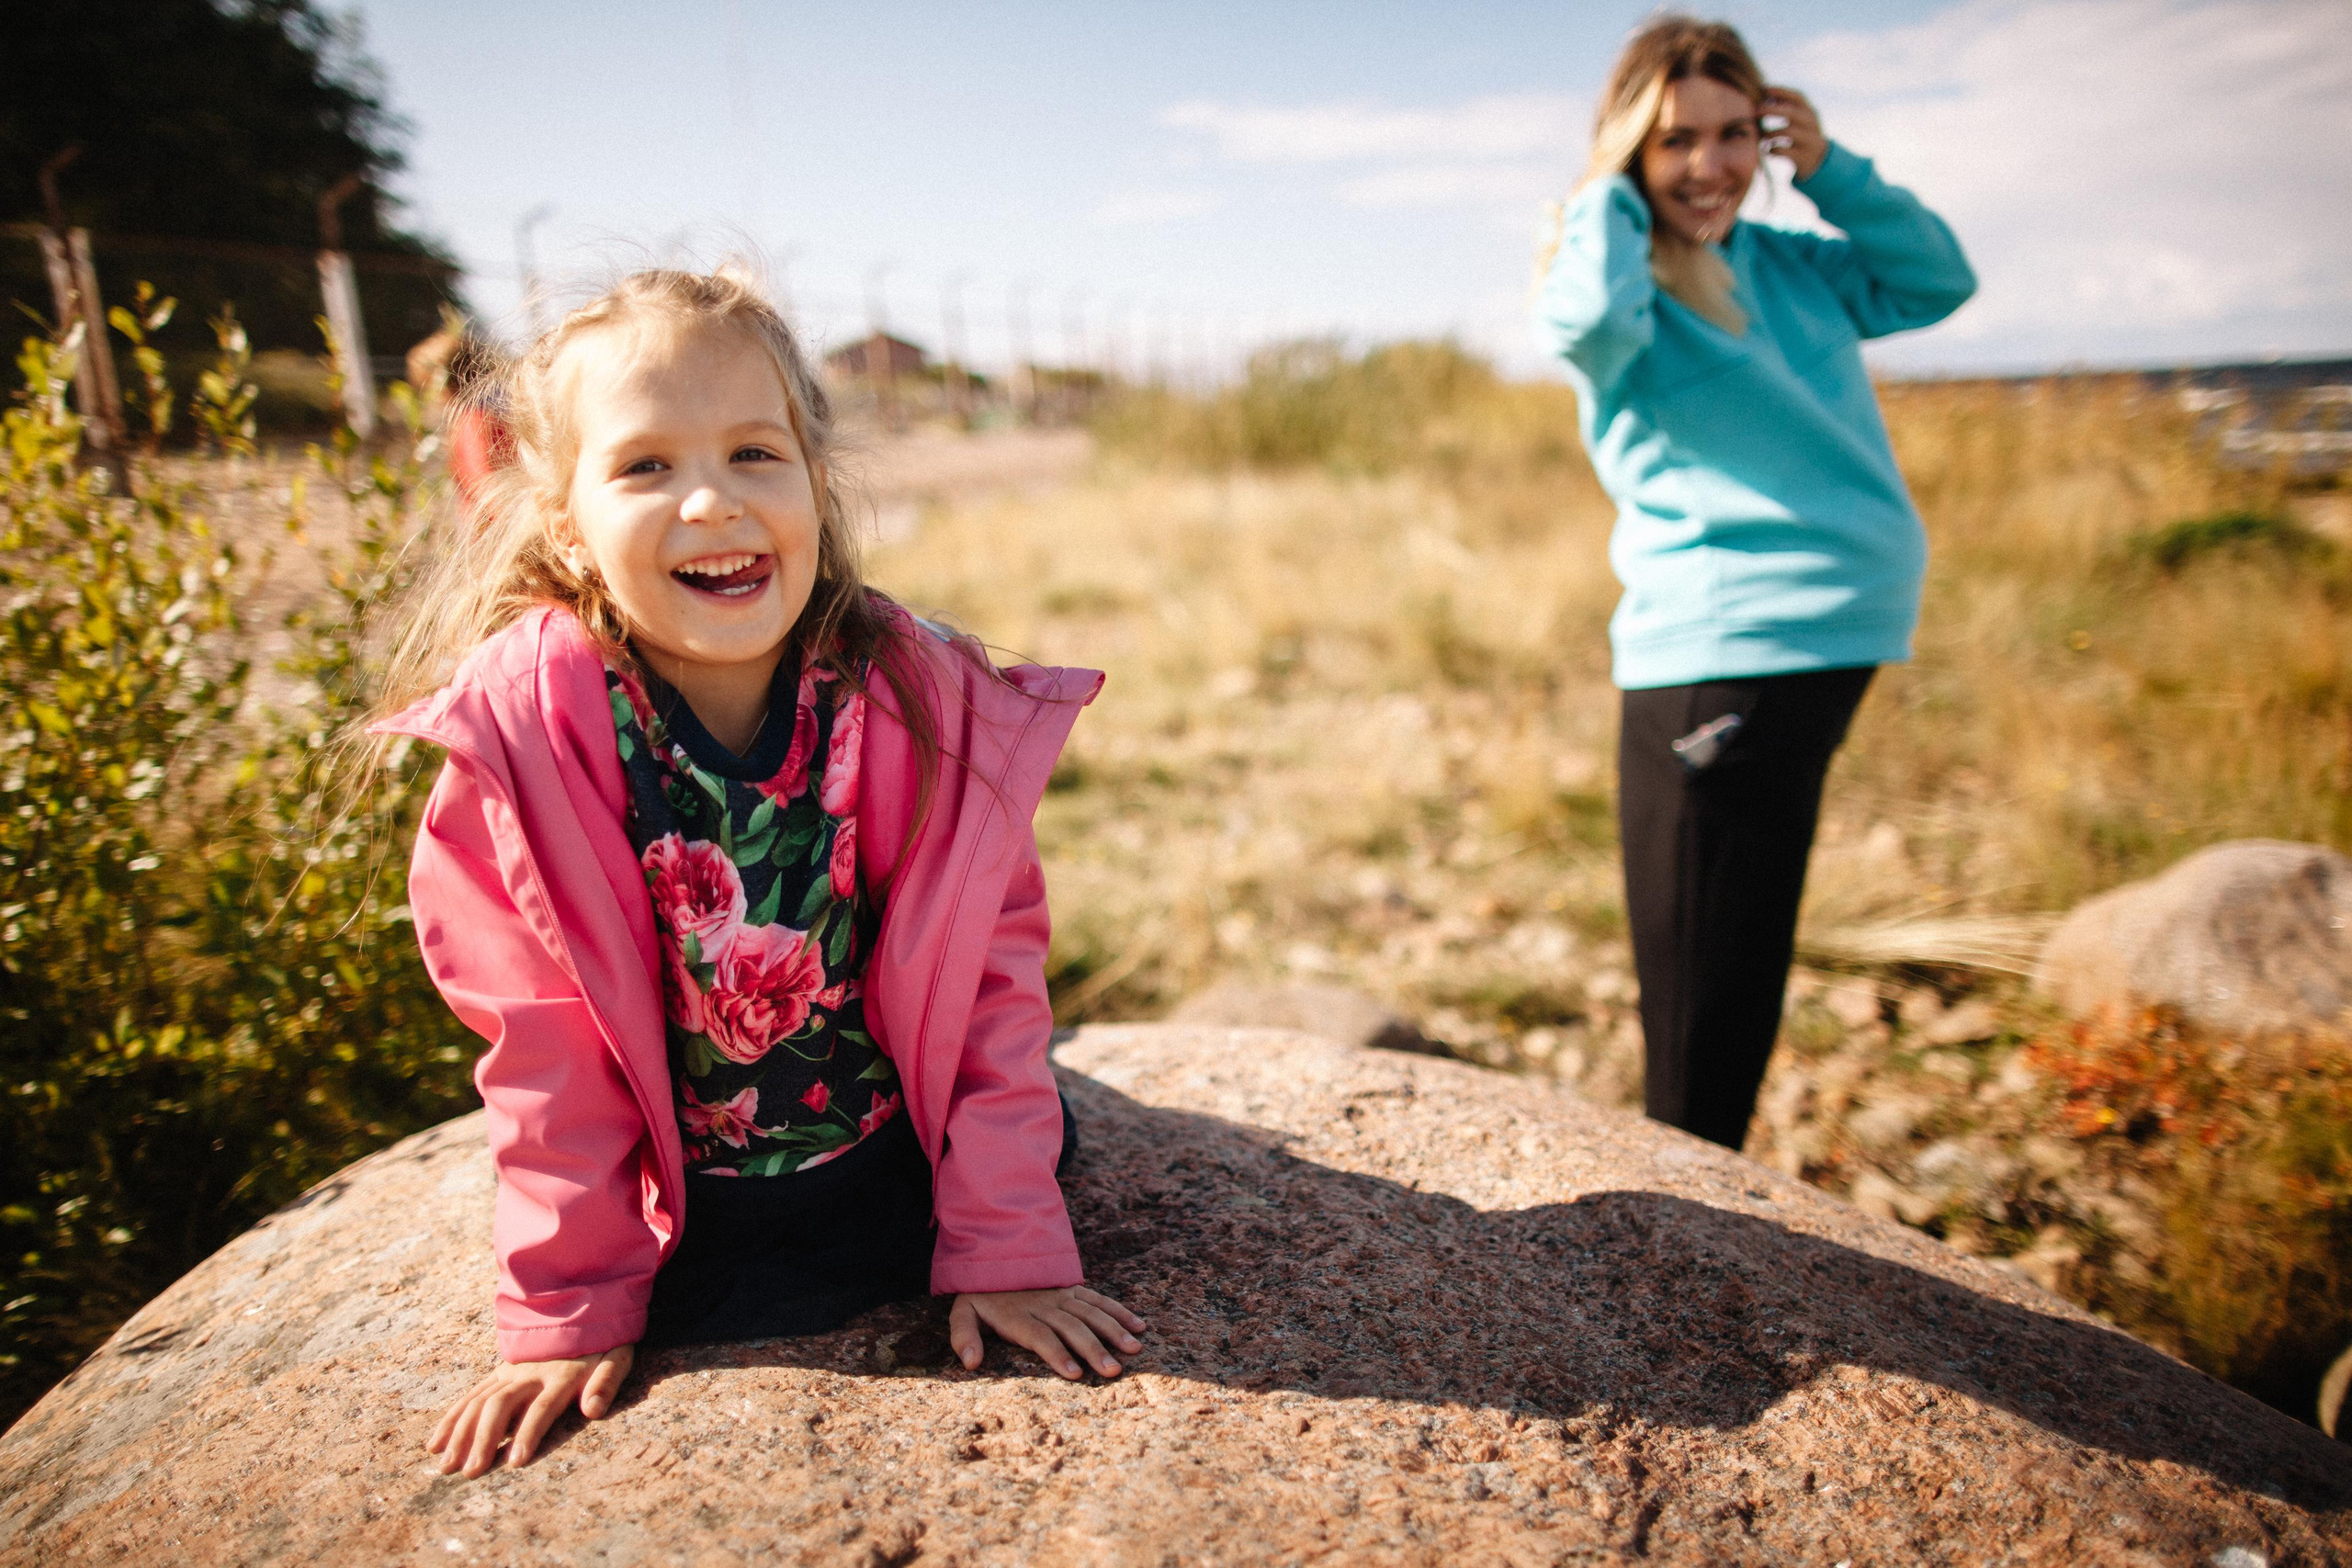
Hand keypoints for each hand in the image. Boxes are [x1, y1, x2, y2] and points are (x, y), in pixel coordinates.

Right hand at [426, 1343, 634, 1476]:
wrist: (583, 1305)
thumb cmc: (604, 1342)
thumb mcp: (617, 1356)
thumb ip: (607, 1381)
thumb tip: (594, 1409)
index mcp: (562, 1375)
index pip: (542, 1407)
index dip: (528, 1433)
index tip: (515, 1461)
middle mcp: (530, 1373)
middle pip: (501, 1405)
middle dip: (484, 1439)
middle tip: (472, 1472)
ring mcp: (510, 1371)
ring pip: (479, 1402)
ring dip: (460, 1434)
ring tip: (447, 1466)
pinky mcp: (498, 1373)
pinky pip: (471, 1395)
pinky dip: (451, 1419)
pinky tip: (435, 1444)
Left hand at [949, 1286, 1146, 1378]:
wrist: (993, 1255)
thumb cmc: (980, 1295)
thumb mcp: (963, 1314)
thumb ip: (964, 1337)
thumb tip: (970, 1363)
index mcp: (1019, 1316)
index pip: (1041, 1337)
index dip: (1057, 1354)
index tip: (1075, 1373)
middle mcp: (1045, 1306)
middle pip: (1072, 1328)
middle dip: (1093, 1349)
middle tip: (1113, 1370)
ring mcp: (1062, 1296)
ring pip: (1091, 1313)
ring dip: (1113, 1331)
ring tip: (1133, 1349)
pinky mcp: (1073, 1290)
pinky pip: (1098, 1300)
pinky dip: (1119, 1311)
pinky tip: (1138, 1325)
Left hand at [1762, 87, 1827, 179]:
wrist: (1817, 159)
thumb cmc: (1800, 134)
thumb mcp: (1799, 119)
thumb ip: (1786, 107)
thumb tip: (1763, 94)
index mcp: (1810, 112)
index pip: (1798, 97)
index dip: (1782, 92)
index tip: (1765, 89)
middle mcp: (1812, 124)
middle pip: (1792, 113)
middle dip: (1772, 110)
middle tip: (1756, 111)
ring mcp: (1808, 140)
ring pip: (1787, 132)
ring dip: (1770, 133)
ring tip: (1761, 135)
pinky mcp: (1802, 157)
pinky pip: (1783, 151)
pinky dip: (1772, 149)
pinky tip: (1767, 149)